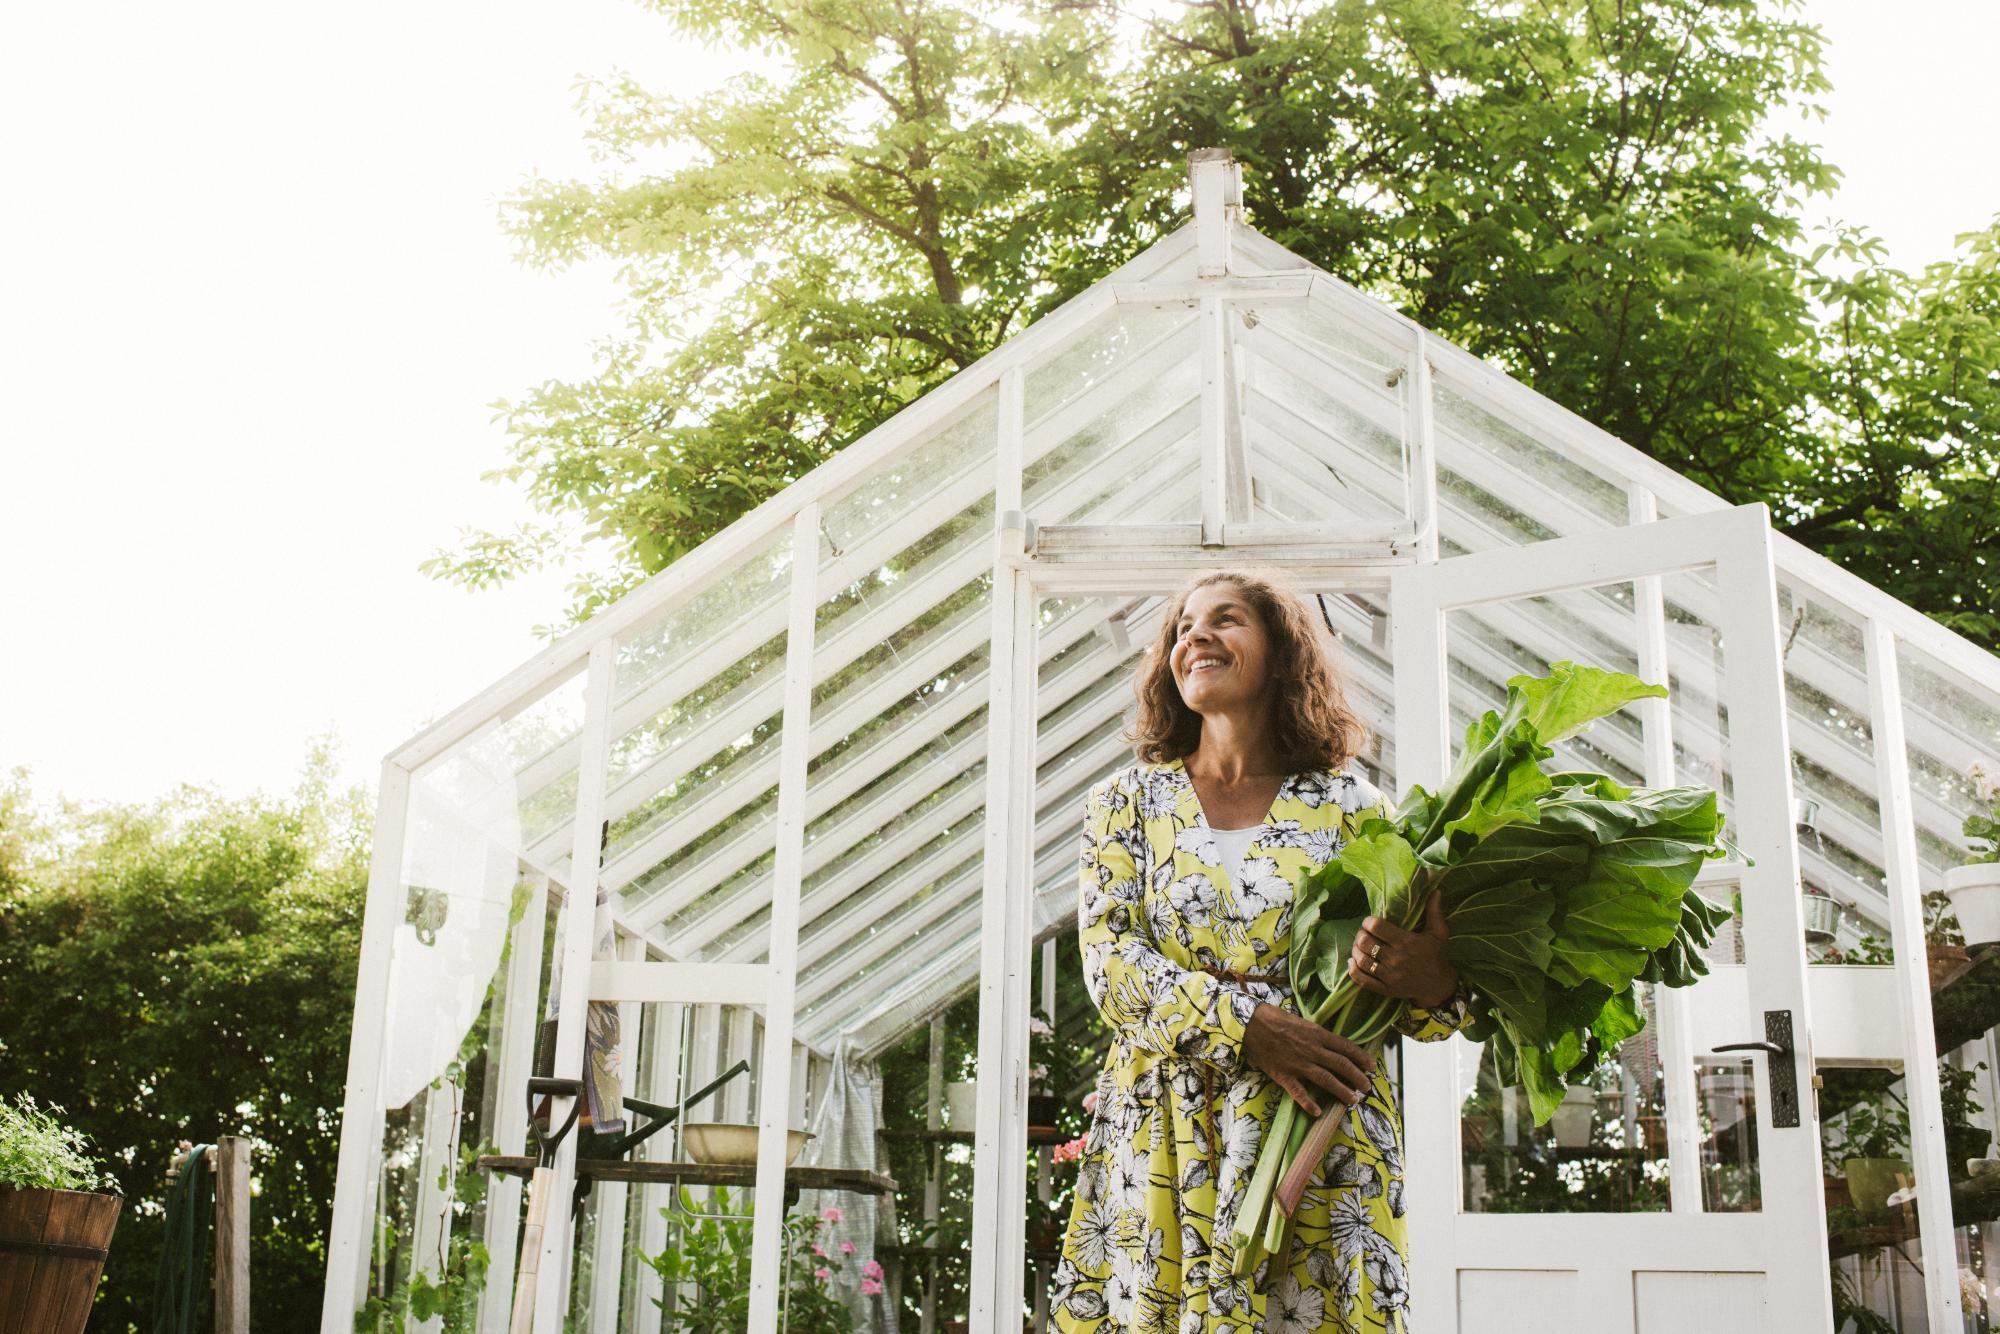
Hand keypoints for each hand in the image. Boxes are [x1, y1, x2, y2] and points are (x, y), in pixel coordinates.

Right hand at [1242, 1003, 1377, 1117]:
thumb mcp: (1301, 1022)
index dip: (1361, 1057)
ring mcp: (1298, 1063)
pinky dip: (1308, 1103)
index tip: (1371, 1066)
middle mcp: (1312, 1049)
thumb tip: (1332, 1043)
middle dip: (1357, 1077)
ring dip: (1342, 1091)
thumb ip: (1317, 1034)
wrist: (1250, 1023)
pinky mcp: (1283, 1074)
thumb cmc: (1274, 1018)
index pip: (1345, 1047)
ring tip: (1354, 1100)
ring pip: (1326, 1079)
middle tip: (1367, 1087)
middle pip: (1341, 1065)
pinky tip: (1317, 1112)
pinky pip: (1298, 1091)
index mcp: (1317, 1034)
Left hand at [1349, 891, 1456, 1008]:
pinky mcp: (1386, 989)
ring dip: (1355, 950)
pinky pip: (1363, 980)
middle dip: (1360, 935)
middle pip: (1365, 942)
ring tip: (1358, 946)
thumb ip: (1434, 911)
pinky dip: (1353, 970)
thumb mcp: (1439, 933)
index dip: (1368, 922)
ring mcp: (1389, 976)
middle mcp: (1395, 958)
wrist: (1440, 987)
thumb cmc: (1437, 957)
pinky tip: (1352, 962)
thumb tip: (1436, 890)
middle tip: (1363, 933)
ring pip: (1361, 960)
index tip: (1370, 922)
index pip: (1376, 927)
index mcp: (1406, 942)